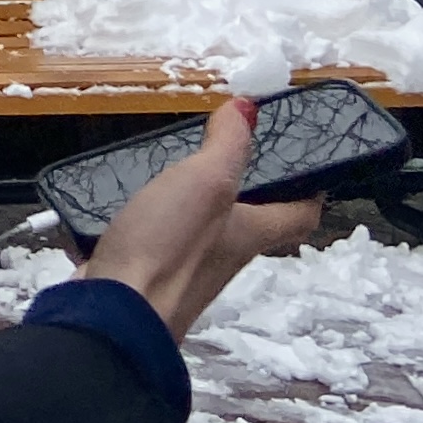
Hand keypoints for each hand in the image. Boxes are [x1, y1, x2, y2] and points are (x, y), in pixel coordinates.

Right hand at [82, 99, 322, 342]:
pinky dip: (154, 218)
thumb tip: (250, 108)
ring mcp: (184, 269)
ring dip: (198, 203)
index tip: (310, 163)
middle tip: (233, 151)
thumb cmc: (168, 249)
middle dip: (247, 191)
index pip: (298, 216)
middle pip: (250, 224)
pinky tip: (133, 200)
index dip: (310, 191)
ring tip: (179, 167)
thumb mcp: (204, 183)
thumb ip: (227, 145)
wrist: (112, 315)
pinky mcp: (144, 273)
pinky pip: (159, 240)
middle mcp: (223, 256)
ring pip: (204, 232)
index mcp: (249, 234)